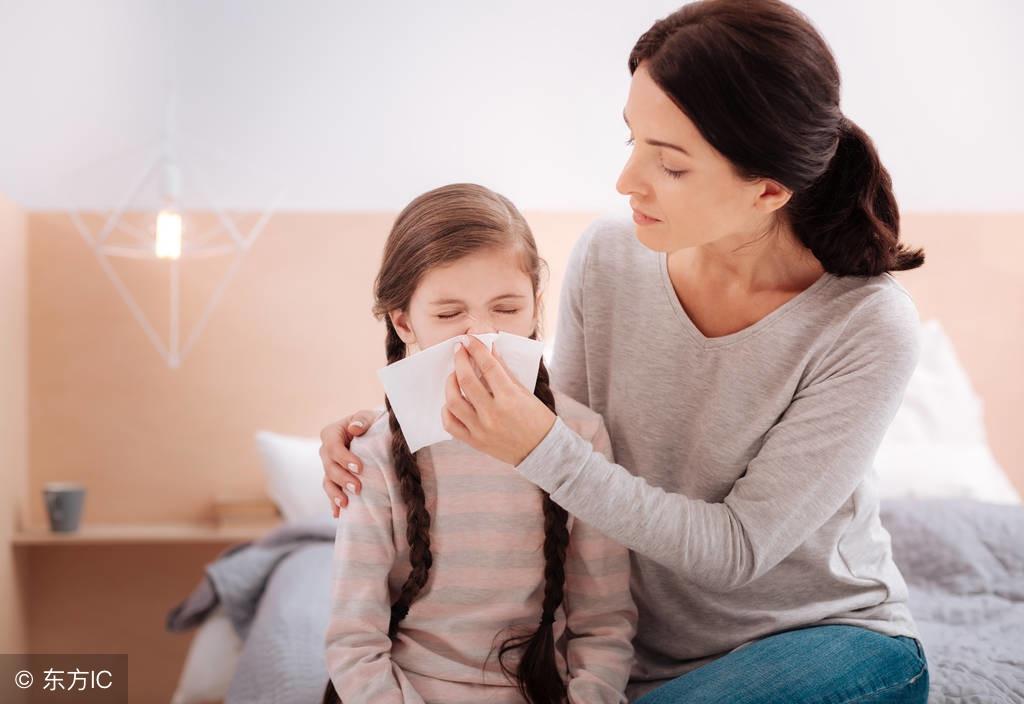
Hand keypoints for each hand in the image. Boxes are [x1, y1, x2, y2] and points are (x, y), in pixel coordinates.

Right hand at [320, 409, 383, 516]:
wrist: (372, 434)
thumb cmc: (370, 424)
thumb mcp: (368, 417)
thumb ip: (362, 420)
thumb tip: (354, 428)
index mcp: (331, 433)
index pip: (333, 447)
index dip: (344, 458)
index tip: (359, 468)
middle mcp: (326, 451)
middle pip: (330, 467)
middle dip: (342, 479)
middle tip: (358, 488)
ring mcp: (329, 466)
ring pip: (328, 481)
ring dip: (335, 493)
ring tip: (346, 504)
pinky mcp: (334, 479)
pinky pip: (331, 491)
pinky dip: (334, 503)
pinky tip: (338, 514)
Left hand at [442, 336, 555, 465]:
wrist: (543, 451)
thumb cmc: (538, 418)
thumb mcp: (525, 392)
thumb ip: (505, 371)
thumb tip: (491, 350)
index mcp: (510, 398)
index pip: (488, 366)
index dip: (476, 349)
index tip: (468, 339)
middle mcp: (493, 413)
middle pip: (466, 380)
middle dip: (460, 360)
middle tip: (459, 350)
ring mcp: (481, 429)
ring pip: (453, 401)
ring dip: (450, 383)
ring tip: (454, 375)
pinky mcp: (475, 442)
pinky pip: (451, 424)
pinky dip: (447, 410)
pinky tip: (452, 401)